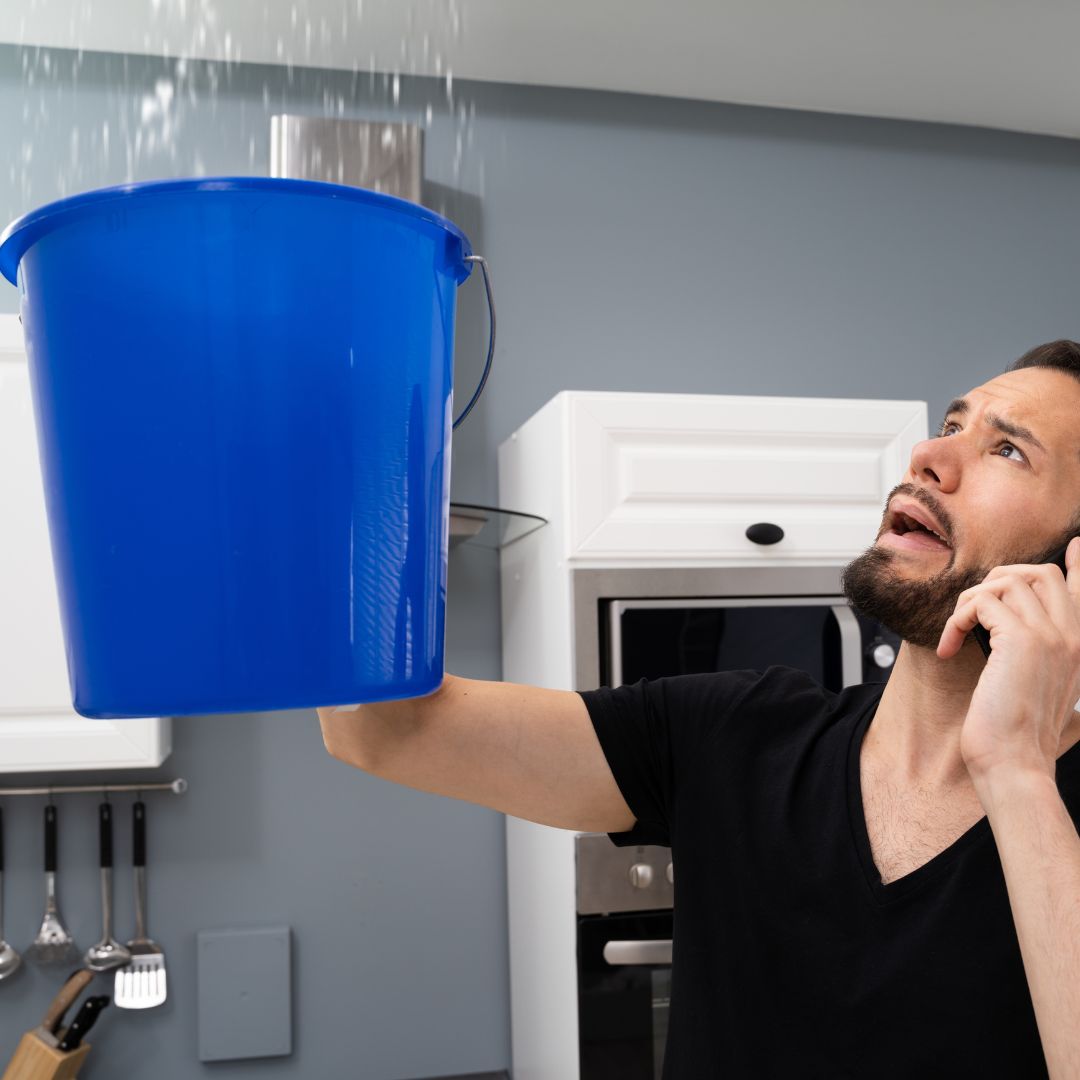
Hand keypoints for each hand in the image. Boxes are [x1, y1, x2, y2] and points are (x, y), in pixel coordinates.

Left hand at [937, 536, 1079, 783]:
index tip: (1075, 544)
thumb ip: (1039, 658)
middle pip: (1041, 573)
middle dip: (999, 579)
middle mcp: (1072, 637)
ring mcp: (1050, 636)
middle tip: (972, 611)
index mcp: (1079, 648)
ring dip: (969, 602)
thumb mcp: (1038, 690)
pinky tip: (949, 647)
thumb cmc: (1017, 735)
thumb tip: (1012, 636)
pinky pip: (980, 602)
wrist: (1014, 765)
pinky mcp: (1020, 641)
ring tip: (957, 634)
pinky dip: (956, 619)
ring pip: (1006, 581)